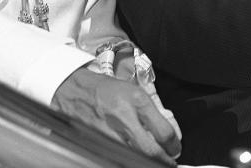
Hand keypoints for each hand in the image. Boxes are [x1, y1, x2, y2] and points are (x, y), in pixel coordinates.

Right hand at [52, 68, 180, 164]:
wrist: (75, 90)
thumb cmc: (106, 90)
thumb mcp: (134, 92)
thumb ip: (152, 113)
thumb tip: (167, 133)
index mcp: (137, 101)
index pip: (164, 131)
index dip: (174, 145)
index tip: (175, 148)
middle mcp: (124, 117)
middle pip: (151, 150)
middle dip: (164, 160)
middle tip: (169, 160)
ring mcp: (110, 132)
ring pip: (135, 155)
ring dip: (146, 159)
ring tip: (153, 158)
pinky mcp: (99, 141)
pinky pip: (120, 154)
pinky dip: (130, 156)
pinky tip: (134, 155)